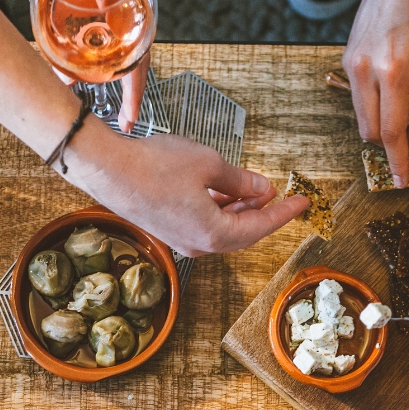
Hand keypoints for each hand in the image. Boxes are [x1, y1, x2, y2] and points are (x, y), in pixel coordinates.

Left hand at [10, 0, 147, 132]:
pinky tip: (60, 81)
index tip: (130, 118)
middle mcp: (112, 16)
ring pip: (98, 59)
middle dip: (120, 95)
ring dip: (94, 83)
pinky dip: (69, 67)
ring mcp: (90, 16)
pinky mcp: (66, 14)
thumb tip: (106, 2)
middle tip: (118, 126)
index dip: (135, 92)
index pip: (138, 58)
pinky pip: (72, 48)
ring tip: (88, 110)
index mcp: (127, 8)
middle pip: (122, 64)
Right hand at [68, 126, 307, 256]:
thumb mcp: (208, 165)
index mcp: (212, 233)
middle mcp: (197, 244)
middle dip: (263, 213)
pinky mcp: (167, 229)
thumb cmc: (154, 165)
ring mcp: (180, 239)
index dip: (284, 212)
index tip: (303, 202)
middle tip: (281, 194)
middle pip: (242, 233)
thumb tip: (262, 188)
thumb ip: (240, 180)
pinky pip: (204, 224)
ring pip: (222, 229)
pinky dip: (219, 209)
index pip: (260, 227)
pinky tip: (224, 191)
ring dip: (240, 210)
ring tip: (254, 188)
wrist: (106, 168)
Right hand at [344, 0, 408, 187]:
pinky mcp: (346, 59)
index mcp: (394, 73)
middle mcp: (366, 71)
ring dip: (381, 124)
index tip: (402, 181)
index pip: (390, 134)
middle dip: (389, 144)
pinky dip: (374, 103)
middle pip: (370, 132)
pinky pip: (358, 97)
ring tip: (405, 109)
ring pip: (361, 118)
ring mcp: (351, 65)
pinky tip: (392, 87)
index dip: (397, 161)